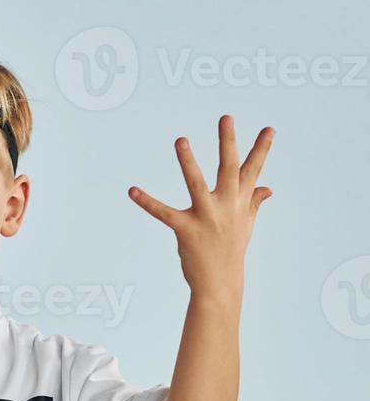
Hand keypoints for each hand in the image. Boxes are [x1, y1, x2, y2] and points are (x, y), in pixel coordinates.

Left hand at [129, 115, 272, 300]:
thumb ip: (253, 203)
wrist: (221, 283)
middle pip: (228, 168)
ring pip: (196, 183)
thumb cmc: (231, 251)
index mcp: (240, 203)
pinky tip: (132, 190)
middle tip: (226, 117)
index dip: (261, 149)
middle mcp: (226, 206)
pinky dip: (146, 201)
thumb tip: (268, 188)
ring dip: (188, 161)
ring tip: (181, 140)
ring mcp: (207, 217)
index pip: (253, 171)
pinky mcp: (186, 229)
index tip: (269, 128)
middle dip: (228, 142)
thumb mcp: (246, 226)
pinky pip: (163, 212)